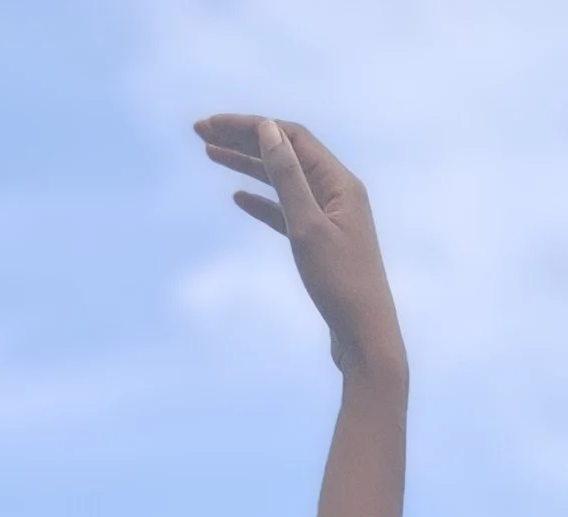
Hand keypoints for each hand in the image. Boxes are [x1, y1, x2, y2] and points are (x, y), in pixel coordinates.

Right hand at [195, 115, 404, 381]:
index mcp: (341, 184)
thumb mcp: (308, 227)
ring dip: (248, 166)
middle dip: (243, 140)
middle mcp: (339, 195)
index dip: (250, 125)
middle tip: (201, 132)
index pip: (290, 137)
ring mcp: (332, 220)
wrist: (366, 341)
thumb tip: (268, 129)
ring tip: (211, 155)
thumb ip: (287, 177)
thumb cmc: (341, 287)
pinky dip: (263, 203)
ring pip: (283, 182)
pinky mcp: (323, 246)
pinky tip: (239, 198)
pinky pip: (288, 213)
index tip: (212, 125)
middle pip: (285, 154)